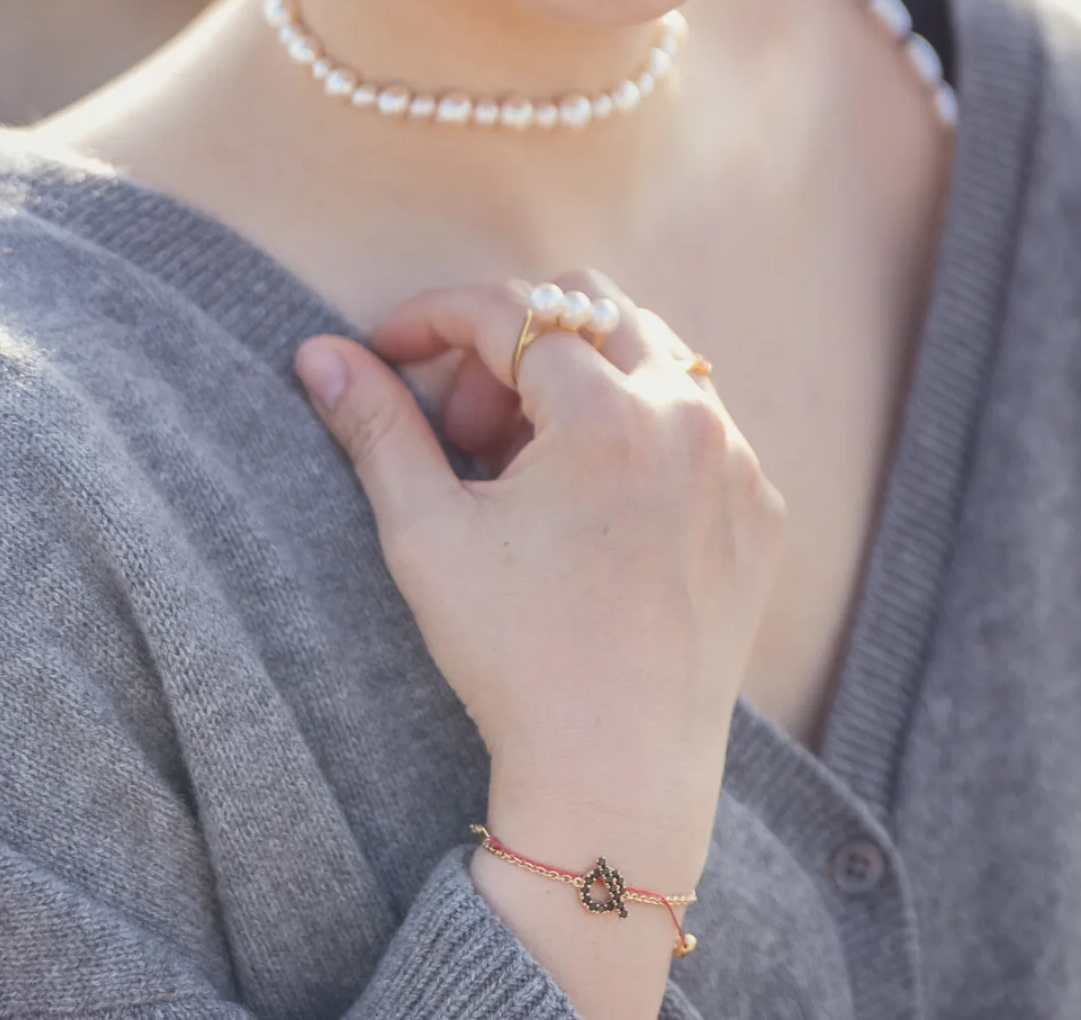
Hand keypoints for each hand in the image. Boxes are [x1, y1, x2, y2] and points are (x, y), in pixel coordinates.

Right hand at [293, 272, 786, 829]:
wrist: (617, 776)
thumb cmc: (514, 658)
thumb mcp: (428, 533)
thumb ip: (377, 426)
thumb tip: (319, 353)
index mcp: (606, 414)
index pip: (509, 311)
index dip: (434, 318)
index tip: (388, 350)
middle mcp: (687, 417)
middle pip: (590, 305)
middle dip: (512, 343)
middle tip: (463, 426)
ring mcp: (736, 460)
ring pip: (650, 353)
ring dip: (578, 378)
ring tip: (523, 466)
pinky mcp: (761, 507)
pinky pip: (697, 424)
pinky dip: (638, 432)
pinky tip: (590, 506)